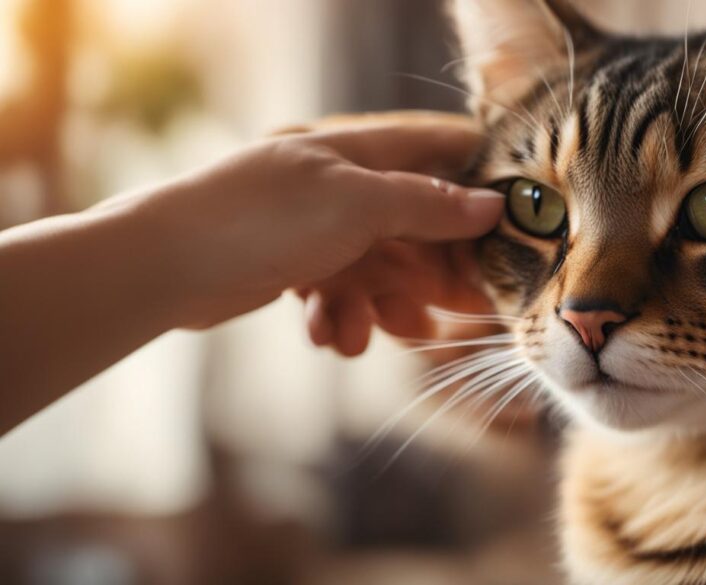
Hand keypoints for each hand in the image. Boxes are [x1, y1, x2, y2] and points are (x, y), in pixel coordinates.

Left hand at [133, 113, 503, 336]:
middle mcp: (340, 185)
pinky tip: (330, 336)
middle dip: (432, 272)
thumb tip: (490, 205)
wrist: (163, 266)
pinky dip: (342, 318)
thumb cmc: (257, 219)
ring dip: (386, 306)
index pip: (436, 150)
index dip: (477, 185)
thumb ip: (426, 204)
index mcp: (356, 151)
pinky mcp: (293, 265)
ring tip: (389, 335)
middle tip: (457, 312)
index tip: (507, 229)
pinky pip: (339, 292)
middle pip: (413, 225)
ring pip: (379, 268)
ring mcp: (315, 226)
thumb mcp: (356, 206)